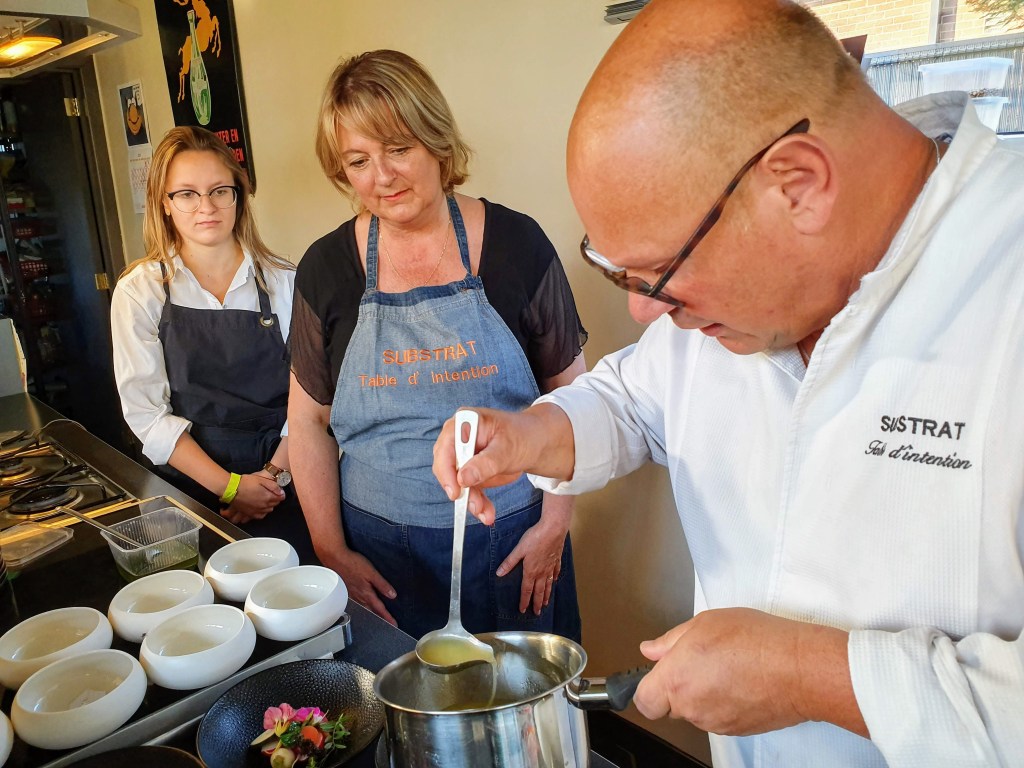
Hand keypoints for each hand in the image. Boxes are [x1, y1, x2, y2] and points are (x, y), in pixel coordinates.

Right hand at [221, 473, 283, 523]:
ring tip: (266, 499)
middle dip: (275, 499)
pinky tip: (261, 508)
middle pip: (274, 504)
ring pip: (268, 510)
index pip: (280, 498)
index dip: (280, 494)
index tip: (279, 491)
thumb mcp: (261, 480)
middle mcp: (263, 506)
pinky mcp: (249, 513)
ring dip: (269, 505)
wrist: (231, 489)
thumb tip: (282, 493)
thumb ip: (273, 487)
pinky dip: (262, 512)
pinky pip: (260, 515)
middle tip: (272, 493)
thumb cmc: (246, 482)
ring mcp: (256, 511)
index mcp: (267, 497)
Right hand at [320, 548, 396, 625]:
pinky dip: (363, 605)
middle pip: (372, 610)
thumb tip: (392, 595)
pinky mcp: (347, 589)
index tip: (394, 624)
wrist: (335, 558)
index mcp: (366, 593)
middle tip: (387, 623)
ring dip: (372, 612)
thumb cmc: (352, 563)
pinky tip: (364, 603)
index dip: (387, 617)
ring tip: (378, 616)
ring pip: (364, 606)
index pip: (379, 608)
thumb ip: (382, 584)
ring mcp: (352, 593)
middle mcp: (359, 595)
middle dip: (380, 617)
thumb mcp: (371, 572)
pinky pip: (357, 601)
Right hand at [433, 405, 572, 524]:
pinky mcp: (471, 471)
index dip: (446, 471)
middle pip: (448, 468)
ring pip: (458, 483)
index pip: (445, 448)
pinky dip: (477, 502)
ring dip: (470, 501)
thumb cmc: (523, 436)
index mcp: (464, 423)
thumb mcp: (508, 449)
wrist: (536, 443)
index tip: (456, 492)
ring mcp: (464, 456)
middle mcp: (459, 439)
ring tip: (487, 514)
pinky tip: (487, 513)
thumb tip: (463, 479)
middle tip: (476, 506)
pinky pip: (469, 490)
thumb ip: (486, 463)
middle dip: (461, 490)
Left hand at [496, 518, 566, 614]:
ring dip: (547, 595)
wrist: (553, 529)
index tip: (523, 610)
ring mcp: (550, 566)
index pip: (526, 590)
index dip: (524, 601)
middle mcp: (542, 572)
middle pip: (539, 591)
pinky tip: (554, 580)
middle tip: (537, 613)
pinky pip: (555, 572)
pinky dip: (554, 578)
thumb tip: (499, 573)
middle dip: (537, 603)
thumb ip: (509, 562)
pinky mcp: (557, 559)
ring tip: (547, 603)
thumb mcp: (519, 550)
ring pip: (548, 584)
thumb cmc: (535, 538)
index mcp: (531, 571)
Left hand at [634, 608, 854, 735]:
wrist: (797, 669)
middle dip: (681, 686)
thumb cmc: (754, 641)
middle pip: (672, 705)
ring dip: (705, 693)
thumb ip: (671, 640)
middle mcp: (692, 707)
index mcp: (676, 679)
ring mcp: (715, 722)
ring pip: (697, 711)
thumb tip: (651, 651)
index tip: (662, 673)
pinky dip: (726, 702)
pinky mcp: (737, 730)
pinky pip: (720, 717)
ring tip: (728, 666)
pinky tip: (742, 681)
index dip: (650, 687)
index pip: (644, 701)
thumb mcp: (705, 623)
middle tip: (703, 660)